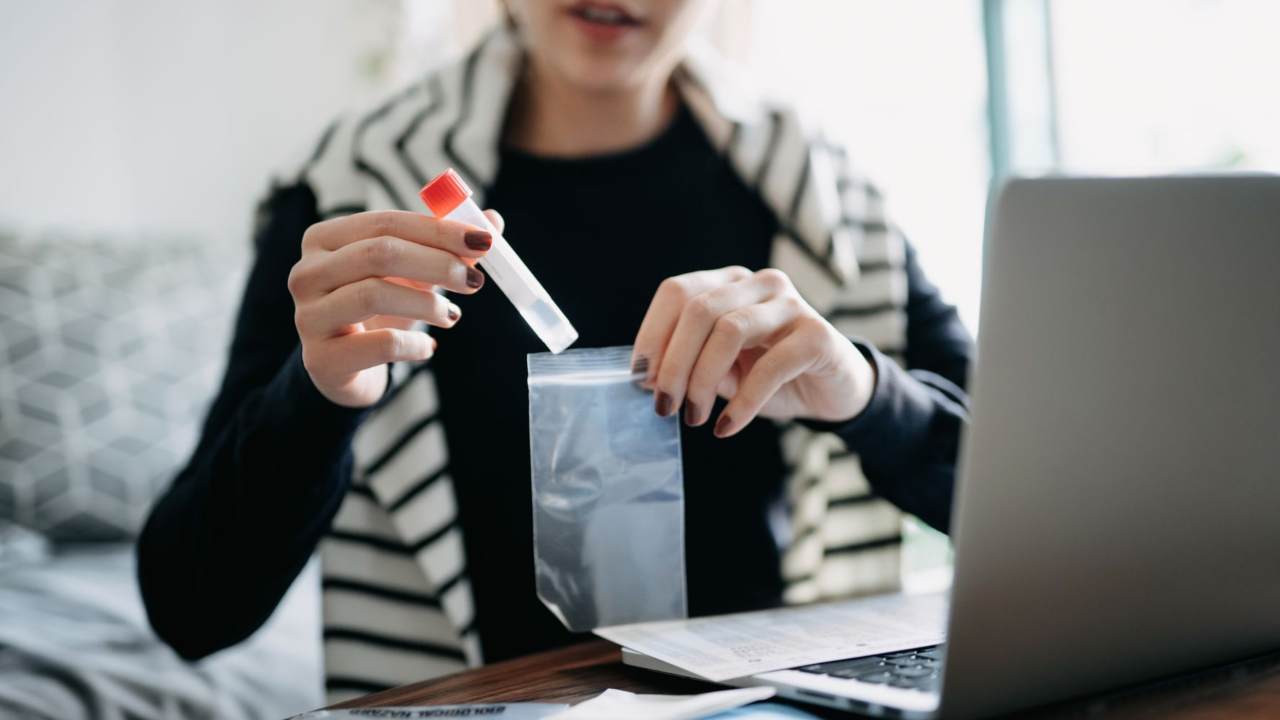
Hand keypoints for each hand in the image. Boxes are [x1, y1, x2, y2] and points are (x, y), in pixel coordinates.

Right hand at [287, 209, 502, 406]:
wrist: (345, 370)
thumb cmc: (378, 312)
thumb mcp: (409, 276)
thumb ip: (445, 248)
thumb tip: (493, 221)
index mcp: (325, 239)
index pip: (385, 223)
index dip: (438, 230)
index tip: (483, 241)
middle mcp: (306, 273)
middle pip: (379, 253)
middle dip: (436, 263)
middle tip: (474, 281)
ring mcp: (308, 316)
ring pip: (374, 294)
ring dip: (426, 304)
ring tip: (451, 315)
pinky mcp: (321, 359)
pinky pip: (380, 344)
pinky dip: (414, 345)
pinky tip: (427, 349)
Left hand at [632, 266, 875, 436]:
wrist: (833, 392)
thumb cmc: (771, 378)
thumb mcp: (722, 371)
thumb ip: (690, 364)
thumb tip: (648, 377)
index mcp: (730, 283)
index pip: (678, 291)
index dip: (652, 334)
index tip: (640, 378)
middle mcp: (760, 284)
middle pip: (699, 309)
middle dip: (673, 363)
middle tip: (665, 406)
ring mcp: (791, 304)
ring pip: (729, 329)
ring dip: (702, 380)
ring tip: (695, 417)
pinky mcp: (817, 334)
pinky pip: (770, 367)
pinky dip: (742, 402)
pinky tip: (727, 426)